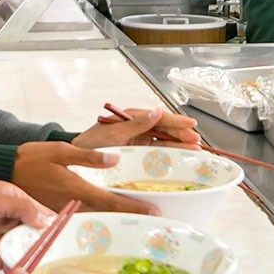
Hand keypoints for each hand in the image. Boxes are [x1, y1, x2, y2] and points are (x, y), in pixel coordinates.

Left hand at [0, 180, 51, 269]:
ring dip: (18, 260)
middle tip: (48, 263)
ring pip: (13, 251)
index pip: (38, 214)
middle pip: (28, 237)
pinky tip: (5, 272)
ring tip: (27, 271)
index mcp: (11, 200)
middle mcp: (4, 219)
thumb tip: (47, 221)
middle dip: (36, 248)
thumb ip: (21, 210)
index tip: (66, 242)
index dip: (51, 227)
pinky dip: (0, 267)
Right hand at [12, 141, 159, 214]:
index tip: (154, 212)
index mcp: (76, 189)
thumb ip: (88, 156)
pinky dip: (97, 223)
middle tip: (151, 221)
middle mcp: (72, 206)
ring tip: (135, 222)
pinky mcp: (56, 215)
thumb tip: (114, 160)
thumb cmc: (31, 159)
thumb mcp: (60, 150)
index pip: (112, 202)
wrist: (5, 171)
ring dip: (115, 223)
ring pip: (95, 221)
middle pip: (107, 216)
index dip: (134, 207)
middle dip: (130, 219)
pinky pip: (81, 222)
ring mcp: (64, 213)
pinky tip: (107, 221)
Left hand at [77, 107, 201, 148]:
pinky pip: (158, 150)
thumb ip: (136, 124)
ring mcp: (139, 139)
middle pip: (165, 128)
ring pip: (164, 139)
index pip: (158, 117)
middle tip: (197, 142)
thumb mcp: (113, 134)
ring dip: (180, 144)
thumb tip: (158, 111)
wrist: (77, 162)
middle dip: (182, 133)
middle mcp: (137, 126)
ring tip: (196, 150)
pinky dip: (171, 153)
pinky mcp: (138, 151)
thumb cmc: (91, 145)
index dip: (176, 121)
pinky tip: (183, 156)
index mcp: (131, 117)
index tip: (192, 125)